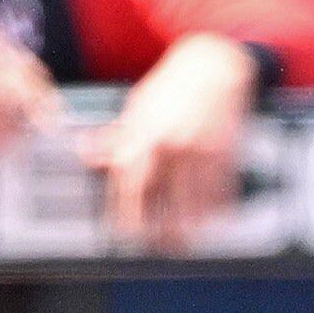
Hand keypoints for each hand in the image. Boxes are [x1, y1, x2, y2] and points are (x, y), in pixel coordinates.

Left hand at [85, 30, 260, 250]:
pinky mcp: (227, 151)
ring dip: (192, 228)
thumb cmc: (169, 87)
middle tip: (161, 249)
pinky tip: (215, 222)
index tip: (128, 237)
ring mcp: (202, 150)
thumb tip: (86, 155)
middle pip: (165, 203)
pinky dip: (220, 209)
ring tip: (186, 243)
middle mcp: (171, 147)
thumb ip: (115, 139)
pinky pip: (224, 190)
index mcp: (144, 137)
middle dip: (162, 232)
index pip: (130, 188)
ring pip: (196, 202)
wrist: (213, 64)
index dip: (128, 217)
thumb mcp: (135, 108)